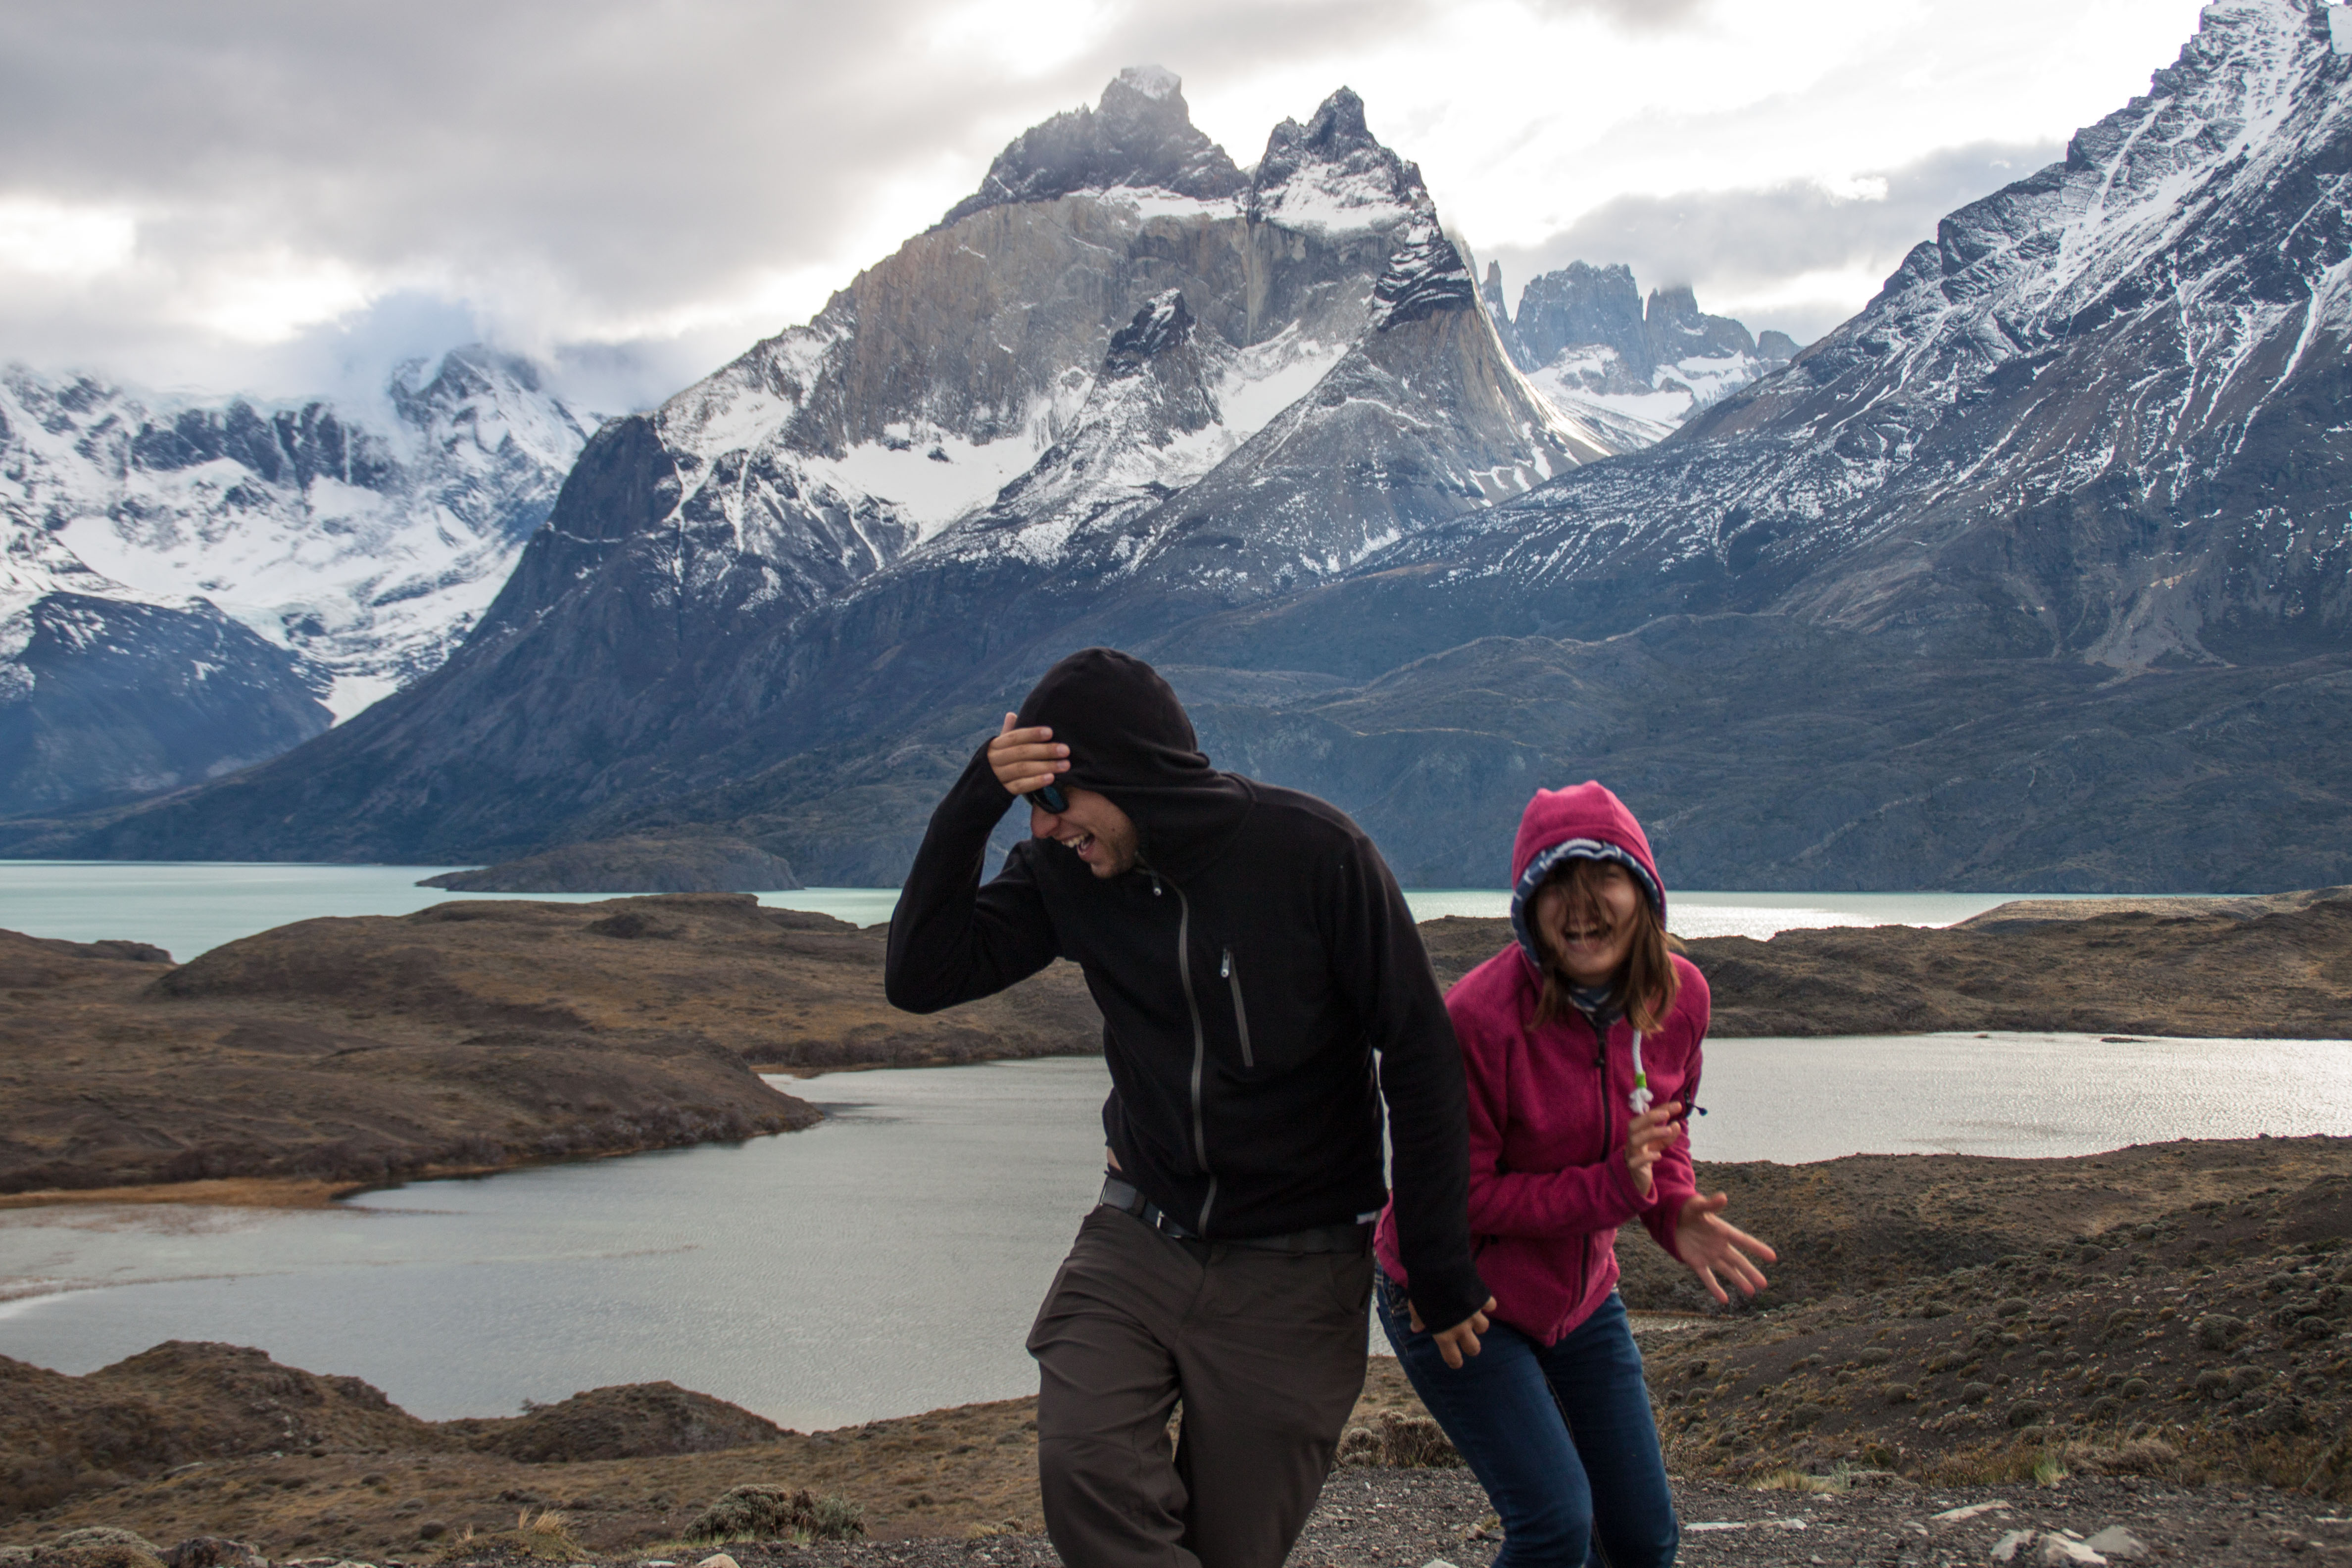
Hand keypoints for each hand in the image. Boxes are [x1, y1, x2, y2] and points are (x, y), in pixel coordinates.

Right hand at [987, 712, 1067, 798]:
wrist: (978, 790)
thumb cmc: (995, 764)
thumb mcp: (998, 748)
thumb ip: (1007, 733)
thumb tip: (1012, 714)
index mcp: (995, 746)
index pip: (1014, 737)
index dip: (1032, 734)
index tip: (1050, 732)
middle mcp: (995, 759)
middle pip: (1021, 752)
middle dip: (1045, 750)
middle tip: (1065, 750)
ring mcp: (998, 776)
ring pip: (1023, 769)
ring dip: (1046, 766)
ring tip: (1065, 765)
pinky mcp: (1003, 791)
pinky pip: (1020, 786)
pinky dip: (1035, 782)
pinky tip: (1051, 778)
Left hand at [1408, 1296, 1496, 1369]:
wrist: (1438, 1270)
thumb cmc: (1423, 1291)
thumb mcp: (1416, 1308)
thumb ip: (1418, 1320)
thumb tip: (1415, 1329)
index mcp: (1444, 1335)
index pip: (1453, 1358)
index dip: (1455, 1362)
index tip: (1456, 1361)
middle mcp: (1461, 1328)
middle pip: (1474, 1348)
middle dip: (1471, 1347)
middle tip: (1467, 1340)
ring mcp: (1474, 1315)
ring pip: (1484, 1328)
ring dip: (1479, 1324)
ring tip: (1472, 1317)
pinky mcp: (1482, 1299)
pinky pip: (1490, 1306)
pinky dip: (1486, 1304)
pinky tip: (1479, 1299)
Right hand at [1624, 1101, 1682, 1198]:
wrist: (1637, 1177)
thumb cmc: (1647, 1155)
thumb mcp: (1660, 1143)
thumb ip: (1668, 1134)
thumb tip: (1677, 1124)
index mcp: (1638, 1131)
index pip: (1647, 1116)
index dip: (1661, 1109)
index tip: (1677, 1105)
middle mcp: (1632, 1140)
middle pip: (1634, 1125)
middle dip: (1649, 1117)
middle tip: (1666, 1114)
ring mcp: (1631, 1153)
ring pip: (1635, 1141)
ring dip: (1651, 1133)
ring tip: (1668, 1130)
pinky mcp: (1633, 1167)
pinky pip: (1636, 1161)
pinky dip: (1646, 1157)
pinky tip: (1658, 1156)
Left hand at [1674, 1191, 1775, 1305]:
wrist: (1670, 1218)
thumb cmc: (1687, 1209)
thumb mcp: (1697, 1206)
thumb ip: (1710, 1204)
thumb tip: (1723, 1197)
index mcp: (1722, 1231)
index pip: (1743, 1240)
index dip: (1757, 1248)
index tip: (1772, 1257)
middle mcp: (1719, 1246)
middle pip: (1738, 1260)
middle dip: (1750, 1272)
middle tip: (1764, 1284)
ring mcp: (1709, 1255)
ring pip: (1727, 1271)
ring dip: (1739, 1281)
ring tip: (1751, 1293)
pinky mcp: (1696, 1263)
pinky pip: (1707, 1277)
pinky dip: (1715, 1288)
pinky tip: (1724, 1300)